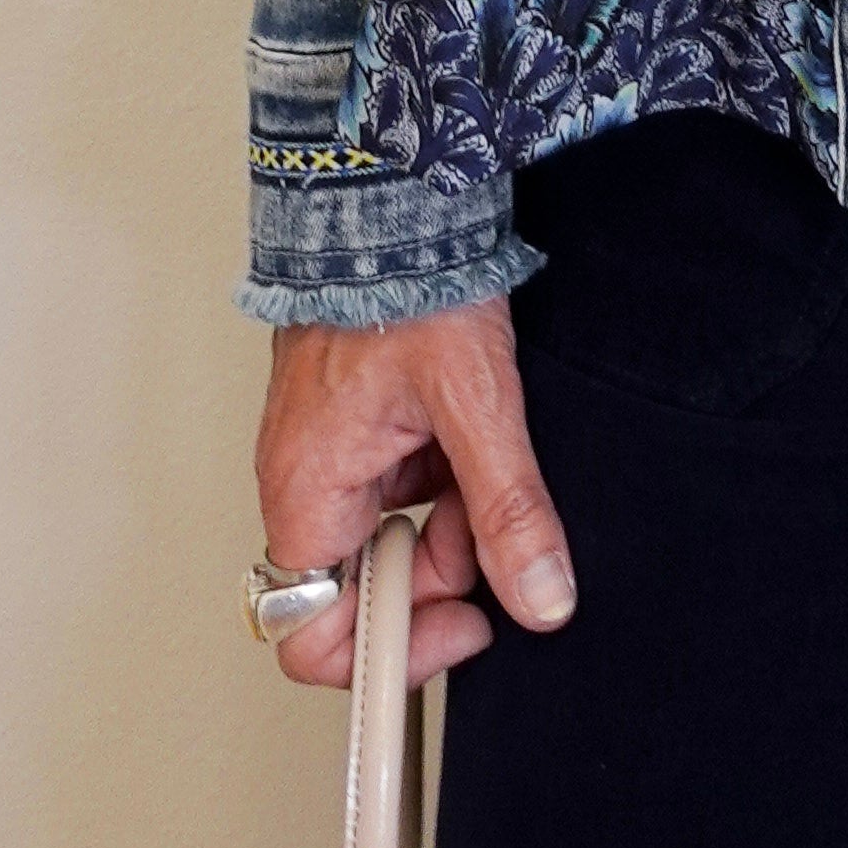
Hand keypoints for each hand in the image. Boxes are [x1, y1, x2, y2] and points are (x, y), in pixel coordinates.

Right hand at [253, 298, 574, 690]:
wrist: (394, 198)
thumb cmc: (405, 282)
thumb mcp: (475, 403)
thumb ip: (507, 508)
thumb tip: (540, 596)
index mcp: (306, 492)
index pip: (310, 635)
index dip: (392, 649)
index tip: (466, 623)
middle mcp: (306, 485)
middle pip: (367, 591)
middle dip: (441, 573)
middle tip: (493, 524)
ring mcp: (333, 458)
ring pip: (395, 539)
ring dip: (452, 520)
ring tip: (486, 455)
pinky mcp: (361, 431)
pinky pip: (403, 491)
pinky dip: (448, 480)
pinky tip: (473, 438)